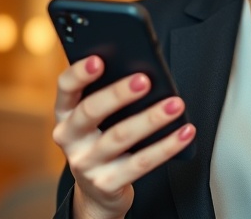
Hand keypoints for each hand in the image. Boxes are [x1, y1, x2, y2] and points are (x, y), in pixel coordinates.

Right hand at [52, 55, 195, 218]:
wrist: (99, 191)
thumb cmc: (103, 139)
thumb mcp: (98, 119)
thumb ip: (110, 96)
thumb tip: (144, 74)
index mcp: (66, 113)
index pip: (66, 88)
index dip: (79, 73)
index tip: (99, 60)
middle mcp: (69, 138)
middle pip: (90, 111)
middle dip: (119, 94)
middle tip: (145, 80)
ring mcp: (86, 163)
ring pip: (120, 136)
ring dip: (151, 118)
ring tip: (175, 104)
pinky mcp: (106, 184)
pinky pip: (141, 163)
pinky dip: (167, 146)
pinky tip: (185, 132)